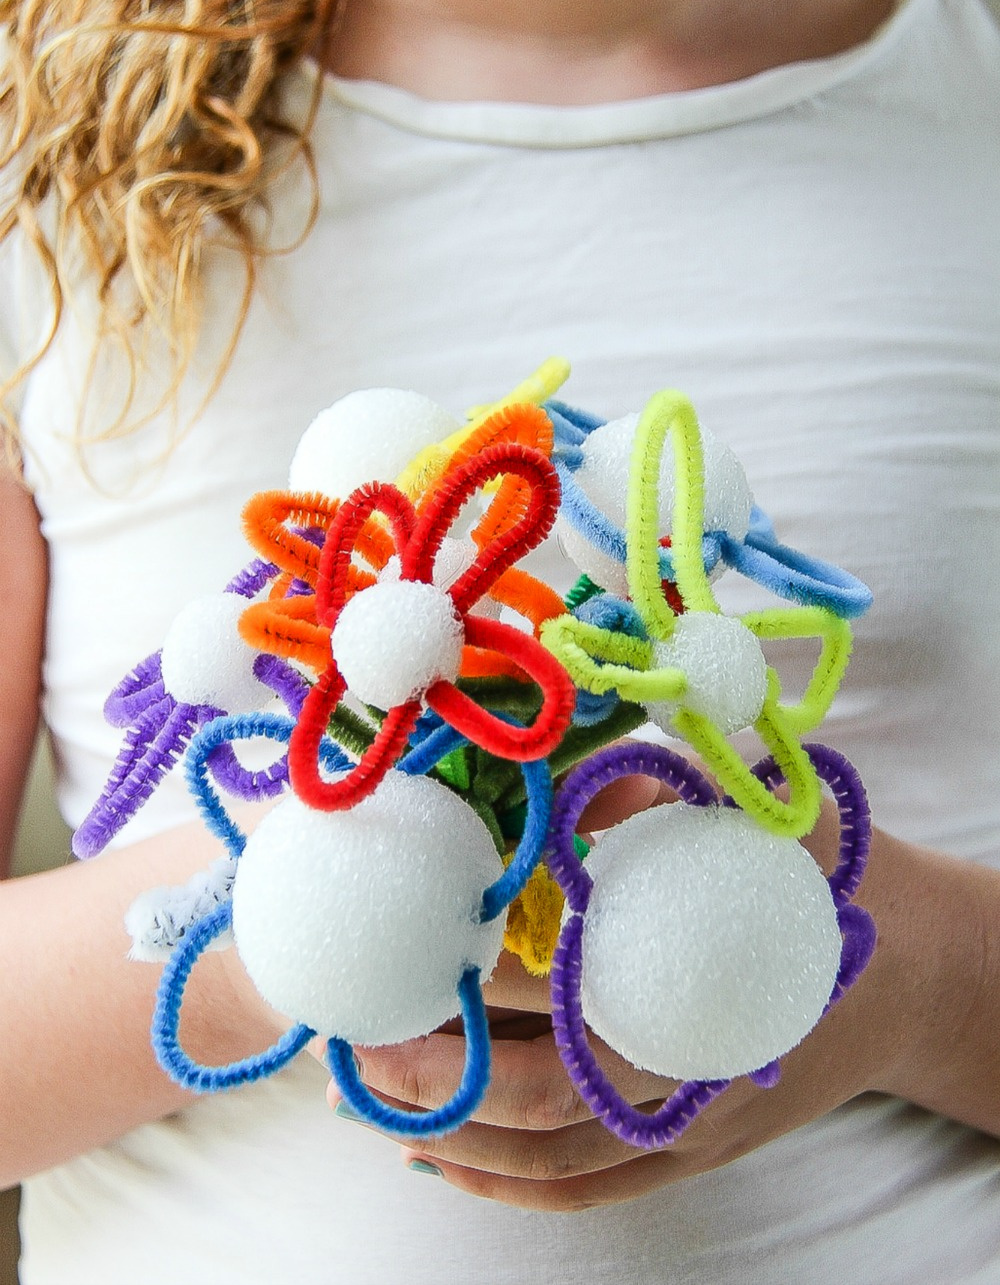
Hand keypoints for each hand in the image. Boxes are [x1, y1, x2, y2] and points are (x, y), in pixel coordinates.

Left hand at [326, 793, 914, 1211]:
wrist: (910, 968)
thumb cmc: (822, 877)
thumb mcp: (749, 813)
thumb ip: (645, 798)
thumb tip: (547, 789)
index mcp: (695, 974)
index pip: (559, 990)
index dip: (470, 976)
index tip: (401, 952)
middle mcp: (688, 1068)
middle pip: (538, 1097)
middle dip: (433, 1076)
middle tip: (351, 1043)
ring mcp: (692, 1126)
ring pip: (551, 1162)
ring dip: (449, 1137)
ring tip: (366, 1100)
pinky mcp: (694, 1155)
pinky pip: (587, 1192)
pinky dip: (506, 1186)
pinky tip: (442, 1157)